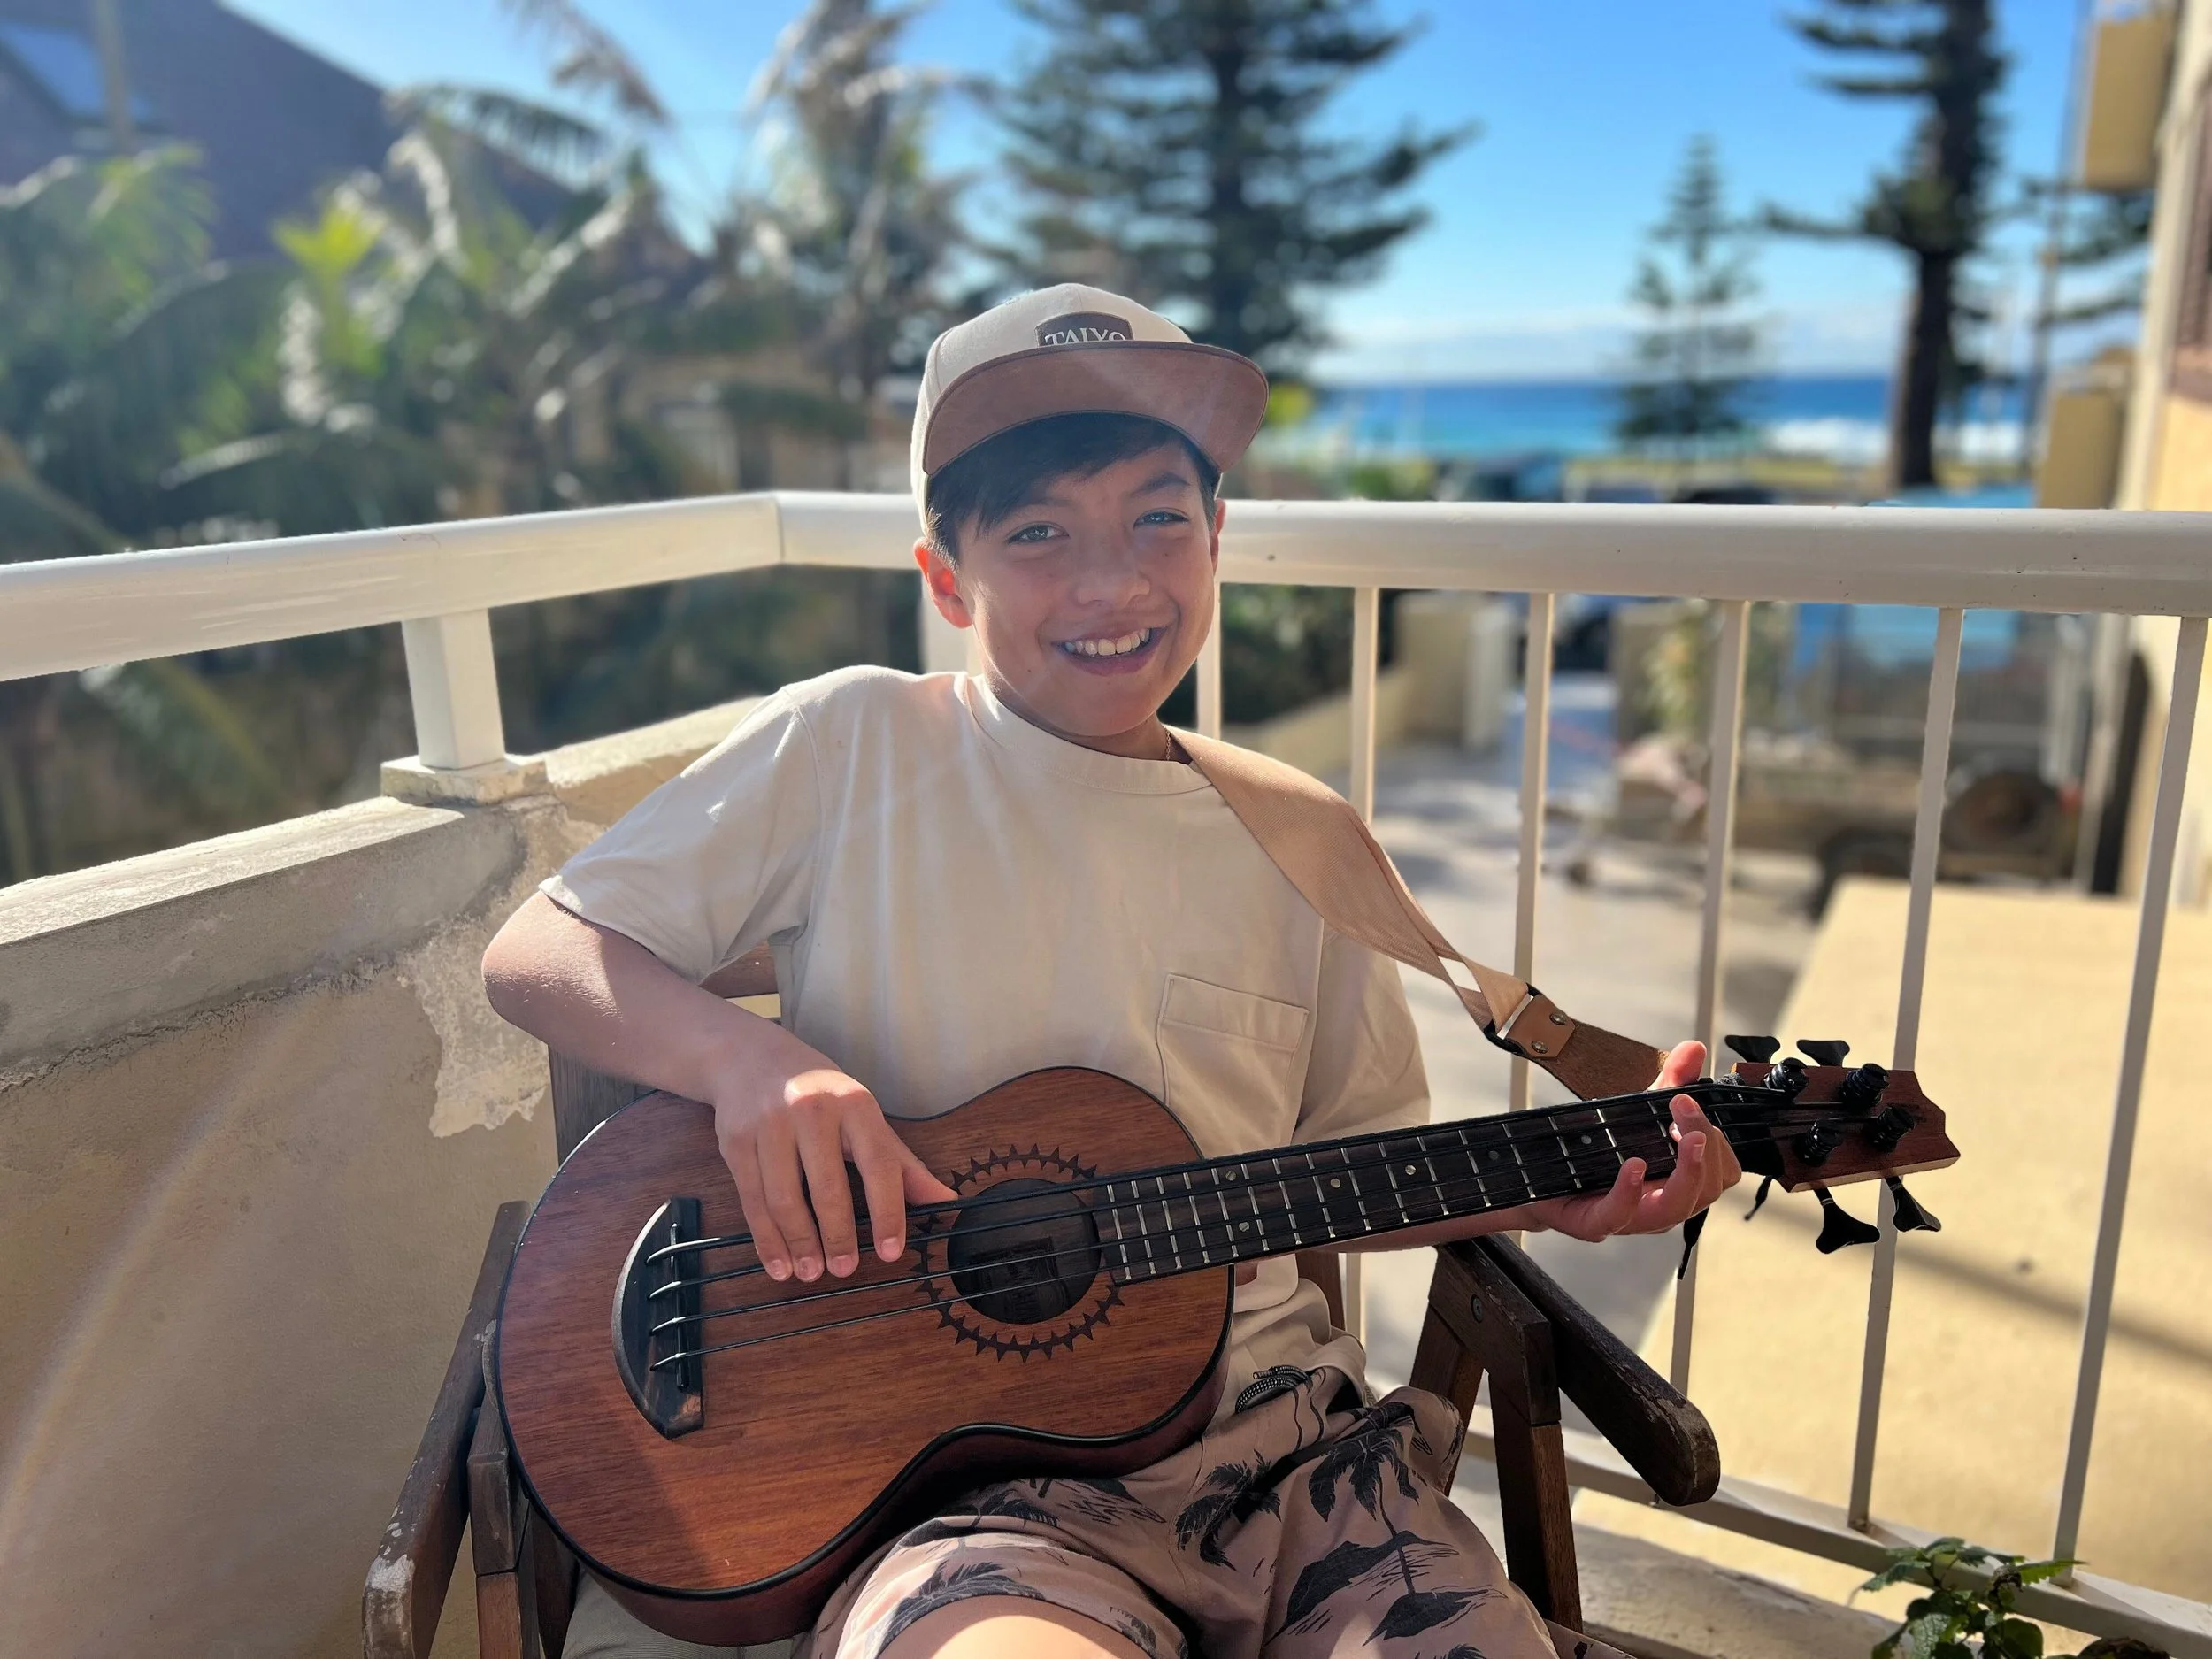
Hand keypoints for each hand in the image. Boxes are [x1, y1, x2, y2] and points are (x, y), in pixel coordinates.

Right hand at [713, 1059, 956, 1283]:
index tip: (891, 1251)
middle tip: (845, 1269)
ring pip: (784, 1198)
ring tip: (812, 1273)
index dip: (888, 1211)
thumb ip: (901, 1162)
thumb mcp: (863, 1116)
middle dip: (837, 1236)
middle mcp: (811, 1109)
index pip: (879, 1163)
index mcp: (854, 1103)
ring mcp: (769, 1125)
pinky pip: (752, 1200)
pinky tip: (779, 1263)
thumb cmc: (819, 1093)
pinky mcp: (735, 1142)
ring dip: (800, 1243)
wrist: (749, 1058)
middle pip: (828, 1187)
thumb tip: (943, 1200)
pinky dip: (766, 1239)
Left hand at [1522, 1039, 1741, 1242]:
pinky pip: (1618, 1215)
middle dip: (1705, 1146)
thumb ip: (1669, 1082)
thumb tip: (1694, 1049)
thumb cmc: (1598, 1154)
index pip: (1722, 1174)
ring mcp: (1631, 1219)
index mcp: (1677, 1182)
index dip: (1720, 1144)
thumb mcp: (1637, 1113)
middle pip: (1706, 1190)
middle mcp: (1662, 1205)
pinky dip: (1629, 1191)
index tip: (1696, 1104)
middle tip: (1684, 1105)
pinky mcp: (1594, 1223)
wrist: (1540, 1180)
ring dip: (1686, 1171)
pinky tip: (1633, 1164)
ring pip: (1675, 1209)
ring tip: (1682, 1134)